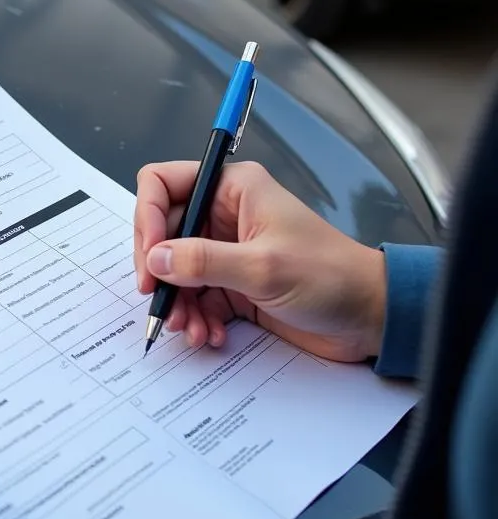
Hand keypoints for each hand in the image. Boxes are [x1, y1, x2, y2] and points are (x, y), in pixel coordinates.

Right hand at [133, 160, 385, 362]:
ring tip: (190, 329)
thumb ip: (203, 262)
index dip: (147, 218)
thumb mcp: (262, 267)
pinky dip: (196, 317)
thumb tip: (156, 259)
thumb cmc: (330, 277)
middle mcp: (224, 214)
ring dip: (177, 302)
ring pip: (174, 270)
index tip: (151, 258)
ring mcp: (226, 250)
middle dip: (159, 271)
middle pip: (163, 232)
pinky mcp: (232, 283)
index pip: (164, 183)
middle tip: (158, 301)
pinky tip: (210, 334)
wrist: (370, 318)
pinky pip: (195, 297)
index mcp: (233, 189)